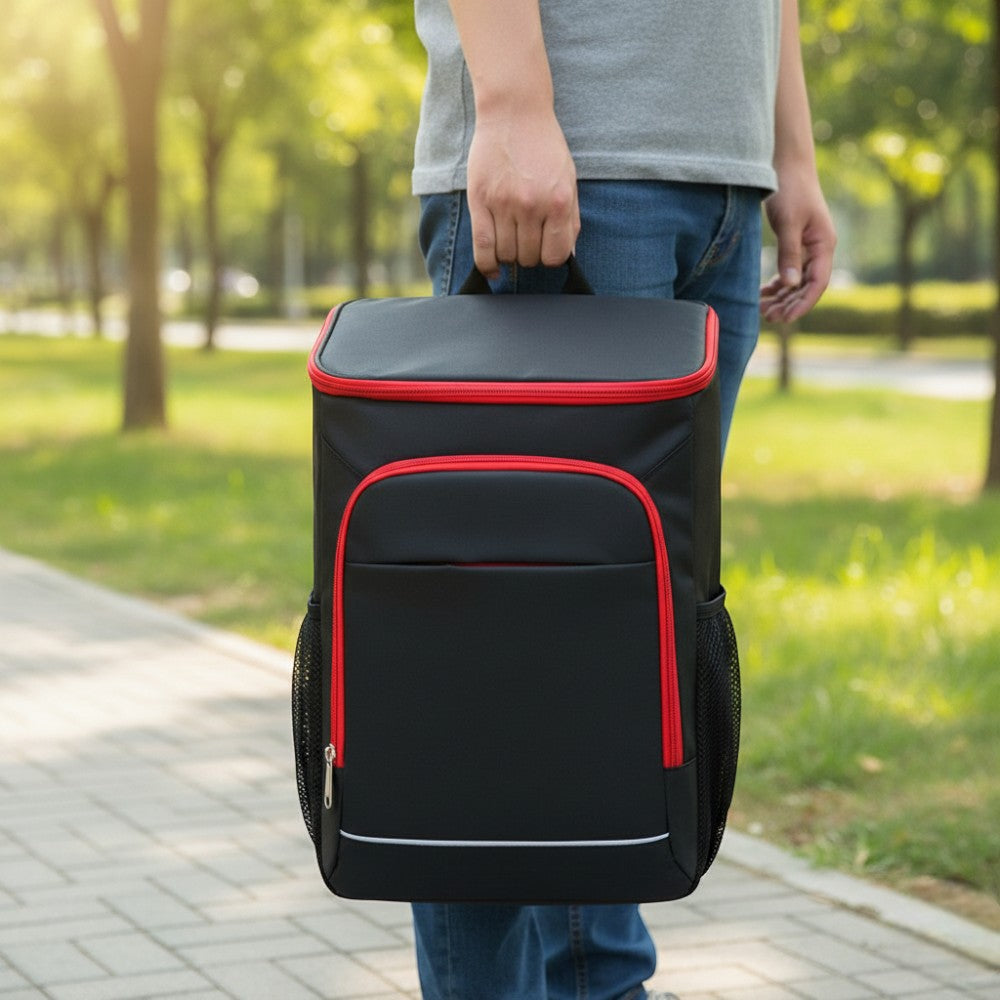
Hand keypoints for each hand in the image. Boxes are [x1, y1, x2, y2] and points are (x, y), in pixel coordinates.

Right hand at [466, 107, 579, 278]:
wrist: (514, 112)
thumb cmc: (544, 146)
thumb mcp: (568, 180)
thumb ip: (570, 219)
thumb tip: (568, 255)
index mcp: (558, 202)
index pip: (555, 256)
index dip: (551, 258)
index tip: (545, 250)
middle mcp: (532, 206)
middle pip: (529, 257)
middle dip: (530, 255)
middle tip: (526, 239)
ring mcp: (504, 205)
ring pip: (507, 255)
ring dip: (510, 255)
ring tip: (510, 240)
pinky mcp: (480, 201)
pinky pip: (482, 247)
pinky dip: (487, 265)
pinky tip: (492, 269)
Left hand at [760, 166, 836, 322]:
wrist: (788, 165)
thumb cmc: (790, 189)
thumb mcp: (788, 223)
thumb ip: (789, 254)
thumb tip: (790, 285)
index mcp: (824, 244)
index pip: (817, 283)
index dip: (803, 304)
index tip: (785, 319)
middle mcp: (819, 249)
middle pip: (807, 287)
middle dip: (789, 304)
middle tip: (767, 318)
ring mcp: (808, 248)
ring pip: (797, 282)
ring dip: (782, 298)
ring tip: (762, 311)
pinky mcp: (795, 244)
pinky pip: (789, 272)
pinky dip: (777, 286)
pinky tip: (763, 295)